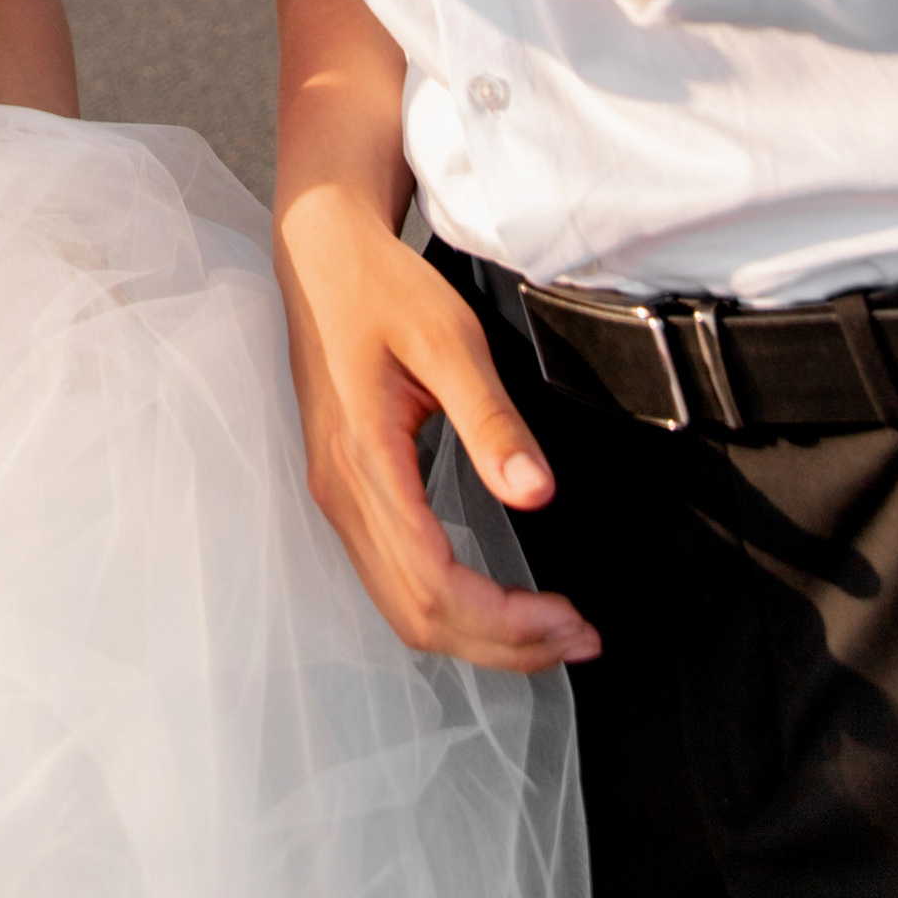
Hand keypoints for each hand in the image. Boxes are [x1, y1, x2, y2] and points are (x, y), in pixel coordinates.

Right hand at [273, 180, 599, 674]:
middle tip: (578, 638)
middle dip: (502, 645)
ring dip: (477, 636)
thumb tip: (536, 495)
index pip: (432, 585)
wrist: (319, 252)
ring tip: (548, 631)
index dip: (504, 621)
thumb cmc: (379, 286)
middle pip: (417, 616)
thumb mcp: (450, 339)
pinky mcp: (344, 490)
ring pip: (401, 607)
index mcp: (364, 462)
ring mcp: (337, 496)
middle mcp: (341, 493)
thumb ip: (491, 422)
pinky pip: (391, 579)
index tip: (568, 618)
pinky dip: (448, 608)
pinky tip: (493, 601)